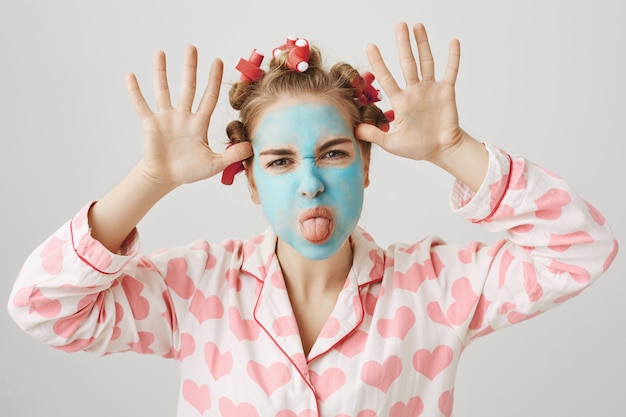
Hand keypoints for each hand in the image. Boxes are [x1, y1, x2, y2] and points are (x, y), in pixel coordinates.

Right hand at [125, 45, 251, 188]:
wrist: (166, 178)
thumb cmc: (189, 171)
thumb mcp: (215, 164)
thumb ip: (232, 155)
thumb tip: (251, 148)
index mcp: (199, 123)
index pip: (209, 97)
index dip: (214, 80)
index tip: (218, 61)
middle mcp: (183, 116)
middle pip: (187, 87)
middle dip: (190, 68)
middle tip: (191, 47)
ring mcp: (165, 118)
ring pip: (163, 90)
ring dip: (161, 72)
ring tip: (160, 53)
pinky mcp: (150, 124)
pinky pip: (141, 105)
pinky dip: (135, 91)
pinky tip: (130, 76)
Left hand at [355, 22, 466, 163]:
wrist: (441, 150)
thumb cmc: (416, 147)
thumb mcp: (391, 143)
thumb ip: (375, 135)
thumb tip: (354, 130)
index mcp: (400, 101)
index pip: (386, 78)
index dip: (378, 63)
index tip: (370, 46)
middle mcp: (414, 91)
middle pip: (407, 63)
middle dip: (402, 44)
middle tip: (399, 25)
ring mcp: (430, 90)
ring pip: (426, 62)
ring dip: (423, 44)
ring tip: (417, 26)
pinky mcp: (446, 92)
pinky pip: (450, 72)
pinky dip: (453, 58)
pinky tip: (453, 42)